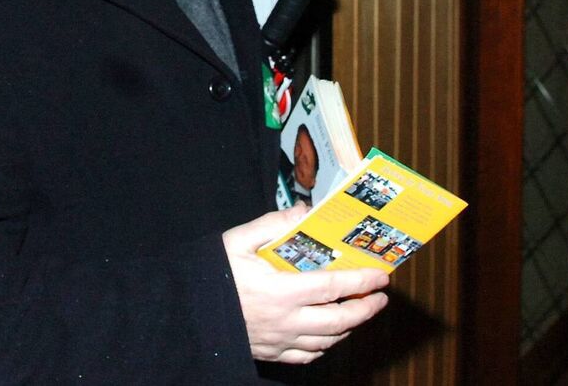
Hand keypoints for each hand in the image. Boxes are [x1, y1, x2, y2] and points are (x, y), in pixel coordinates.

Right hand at [222, 207, 389, 363]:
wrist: (186, 311)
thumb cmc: (212, 273)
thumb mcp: (238, 240)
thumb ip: (274, 224)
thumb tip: (304, 212)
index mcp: (281, 291)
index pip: (333, 287)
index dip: (361, 282)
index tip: (381, 276)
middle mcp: (285, 320)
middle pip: (338, 320)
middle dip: (365, 309)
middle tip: (380, 297)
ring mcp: (279, 340)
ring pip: (327, 341)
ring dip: (349, 327)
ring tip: (359, 312)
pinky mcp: (270, 352)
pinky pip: (306, 357)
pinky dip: (324, 347)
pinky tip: (328, 336)